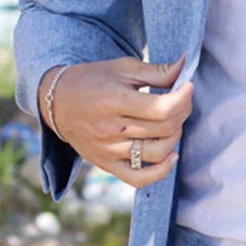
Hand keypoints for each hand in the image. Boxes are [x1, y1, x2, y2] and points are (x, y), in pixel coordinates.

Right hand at [38, 55, 192, 187]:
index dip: (183, 98)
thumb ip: (157, 71)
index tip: (188, 87)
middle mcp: (110, 129)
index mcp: (114, 101)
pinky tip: (170, 156)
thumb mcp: (123, 68)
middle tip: (182, 100)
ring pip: (157, 152)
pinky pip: (138, 179)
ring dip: (176, 136)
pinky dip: (160, 172)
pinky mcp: (106, 164)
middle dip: (182, 113)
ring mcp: (108, 150)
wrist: (57, 101)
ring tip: (173, 121)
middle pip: (163, 129)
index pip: (161, 108)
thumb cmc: (93, 79)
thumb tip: (185, 66)